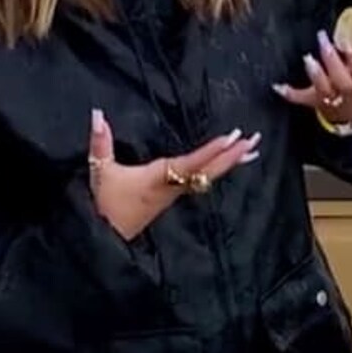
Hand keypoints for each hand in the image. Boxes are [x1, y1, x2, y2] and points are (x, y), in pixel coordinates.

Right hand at [87, 110, 258, 240]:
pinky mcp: (174, 196)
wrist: (106, 238)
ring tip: (251, 151)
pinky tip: (226, 165)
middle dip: (232, 155)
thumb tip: (97, 114)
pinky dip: (218, 169)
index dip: (212, 151)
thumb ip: (100, 142)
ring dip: (230, 163)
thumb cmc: (106, 204)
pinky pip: (202, 180)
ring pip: (209, 176)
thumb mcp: (100, 171)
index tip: (232, 138)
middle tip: (254, 140)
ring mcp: (176, 193)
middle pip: (209, 170)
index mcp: (160, 178)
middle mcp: (174, 186)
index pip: (191, 162)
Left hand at [273, 28, 351, 124]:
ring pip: (324, 89)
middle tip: (323, 39)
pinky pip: (302, 98)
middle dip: (332, 60)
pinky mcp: (316, 101)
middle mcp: (350, 92)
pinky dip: (290, 93)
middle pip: (343, 80)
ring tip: (308, 59)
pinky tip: (278, 86)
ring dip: (315, 74)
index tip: (347, 41)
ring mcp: (332, 99)